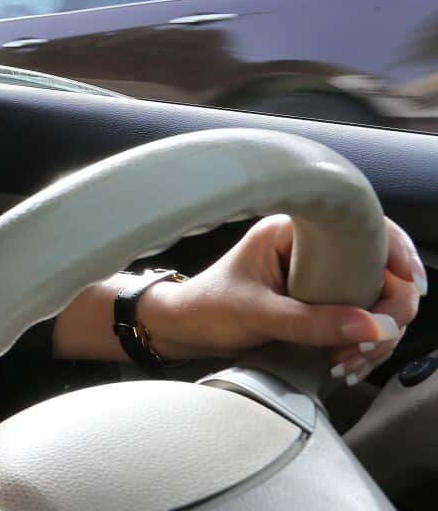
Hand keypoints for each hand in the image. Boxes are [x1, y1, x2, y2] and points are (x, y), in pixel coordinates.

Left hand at [144, 215, 424, 382]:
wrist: (181, 328)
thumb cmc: (206, 308)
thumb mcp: (256, 314)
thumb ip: (311, 322)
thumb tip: (375, 327)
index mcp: (294, 229)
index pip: (364, 227)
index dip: (397, 253)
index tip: (411, 285)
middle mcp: (312, 247)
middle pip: (382, 270)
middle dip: (387, 313)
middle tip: (368, 345)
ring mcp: (319, 276)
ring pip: (376, 301)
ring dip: (375, 336)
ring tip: (346, 363)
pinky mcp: (319, 303)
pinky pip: (360, 320)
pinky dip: (362, 344)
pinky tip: (346, 364)